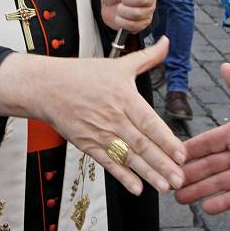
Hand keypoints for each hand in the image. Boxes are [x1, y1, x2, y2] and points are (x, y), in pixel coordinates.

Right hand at [0, 38, 186, 195]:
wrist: (48, 87)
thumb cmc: (84, 74)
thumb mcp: (120, 64)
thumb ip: (148, 57)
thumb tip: (167, 42)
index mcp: (125, 98)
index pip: (150, 123)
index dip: (166, 140)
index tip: (181, 155)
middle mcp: (114, 118)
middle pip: (142, 145)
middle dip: (163, 164)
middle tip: (180, 179)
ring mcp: (100, 133)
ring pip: (128, 157)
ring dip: (148, 174)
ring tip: (165, 187)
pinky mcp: (88, 145)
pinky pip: (108, 163)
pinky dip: (123, 177)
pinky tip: (137, 189)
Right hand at [175, 64, 229, 213]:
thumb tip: (225, 66)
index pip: (209, 140)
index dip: (190, 147)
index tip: (170, 152)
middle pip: (208, 163)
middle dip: (188, 172)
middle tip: (167, 180)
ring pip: (218, 181)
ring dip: (199, 189)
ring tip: (179, 197)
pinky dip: (222, 202)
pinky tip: (206, 208)